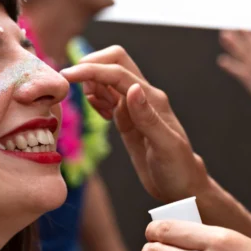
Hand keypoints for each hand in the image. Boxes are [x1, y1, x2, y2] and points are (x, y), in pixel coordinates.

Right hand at [61, 46, 209, 202]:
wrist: (183, 187)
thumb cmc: (179, 170)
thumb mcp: (166, 147)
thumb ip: (148, 118)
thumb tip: (132, 89)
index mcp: (151, 99)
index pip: (117, 73)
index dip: (91, 70)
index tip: (67, 75)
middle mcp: (143, 98)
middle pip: (114, 63)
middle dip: (91, 66)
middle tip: (73, 86)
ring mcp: (134, 108)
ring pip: (108, 79)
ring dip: (92, 83)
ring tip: (93, 108)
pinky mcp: (127, 120)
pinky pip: (108, 98)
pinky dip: (96, 98)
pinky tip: (99, 114)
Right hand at [218, 30, 250, 105]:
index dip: (248, 34)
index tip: (241, 26)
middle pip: (244, 46)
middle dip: (236, 38)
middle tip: (226, 30)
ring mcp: (250, 67)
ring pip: (239, 54)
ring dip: (231, 46)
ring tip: (223, 37)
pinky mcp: (245, 77)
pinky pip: (236, 69)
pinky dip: (229, 65)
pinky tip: (221, 60)